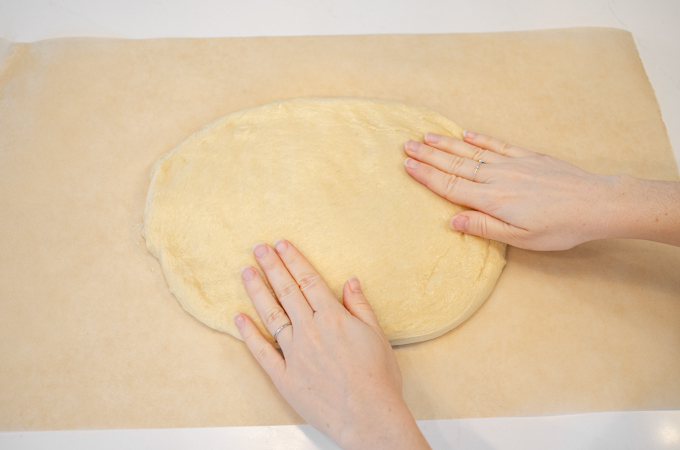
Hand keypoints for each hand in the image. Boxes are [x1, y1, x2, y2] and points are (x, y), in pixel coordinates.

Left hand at [234, 240, 429, 449]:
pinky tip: (239, 318)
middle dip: (271, 266)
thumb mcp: (377, 335)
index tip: (280, 245)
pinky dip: (249, 334)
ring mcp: (294, 353)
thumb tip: (350, 281)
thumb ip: (360, 306)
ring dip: (256, 291)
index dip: (292, 259)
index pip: (307, 280)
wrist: (369, 417)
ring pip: (270, 315)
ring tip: (245, 272)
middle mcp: (309, 330)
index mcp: (332, 318)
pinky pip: (262, 351)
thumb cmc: (378, 378)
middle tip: (257, 248)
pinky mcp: (284, 376)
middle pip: (286, 291)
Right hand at [403, 130, 624, 249]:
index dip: (427, 176)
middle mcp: (498, 178)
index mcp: (493, 200)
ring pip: (472, 152)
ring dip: (447, 144)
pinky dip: (479, 139)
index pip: (451, 186)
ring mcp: (513, 164)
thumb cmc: (559, 227)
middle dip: (428, 155)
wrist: (595, 203)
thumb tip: (453, 221)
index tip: (407, 165)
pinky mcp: (528, 157)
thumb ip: (485, 227)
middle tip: (406, 145)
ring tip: (426, 136)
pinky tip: (465, 133)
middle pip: (455, 165)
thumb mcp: (521, 238)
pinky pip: (497, 145)